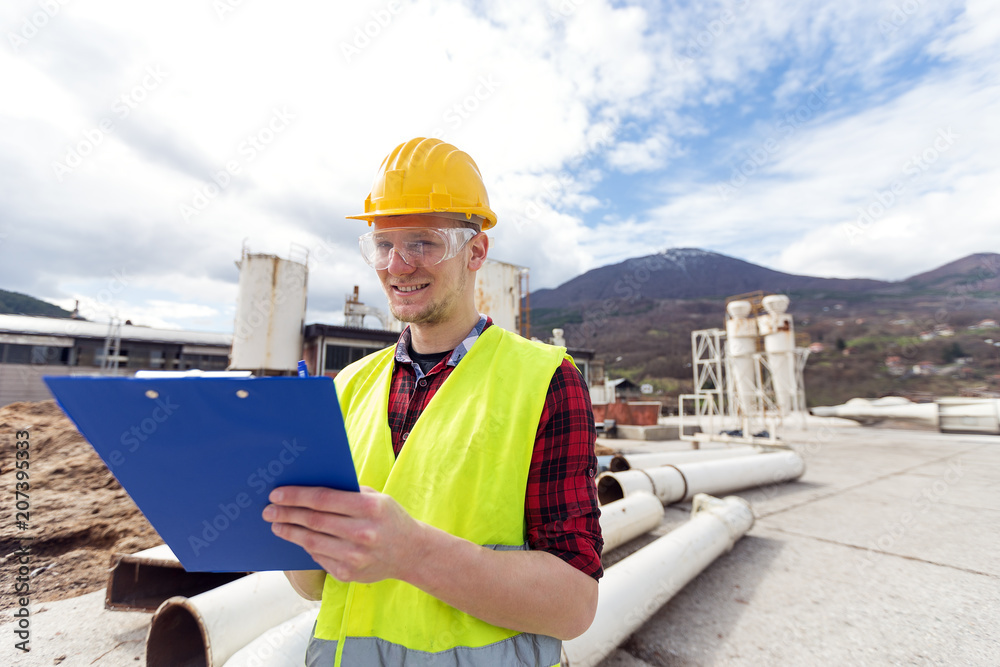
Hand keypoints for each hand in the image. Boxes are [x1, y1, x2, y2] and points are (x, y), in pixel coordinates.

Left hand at [263, 485, 422, 583]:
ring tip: (276, 525)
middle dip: (286, 514)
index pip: (323, 499)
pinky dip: (306, 546)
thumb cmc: (388, 518)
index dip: (296, 496)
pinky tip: (297, 538)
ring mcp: (355, 557)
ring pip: (311, 542)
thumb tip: (307, 488)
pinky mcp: (348, 574)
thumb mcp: (375, 498)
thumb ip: (346, 492)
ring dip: (289, 532)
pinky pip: (318, 557)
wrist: (410, 552)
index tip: (276, 494)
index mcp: (369, 508)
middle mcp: (363, 533)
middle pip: (313, 521)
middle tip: (268, 510)